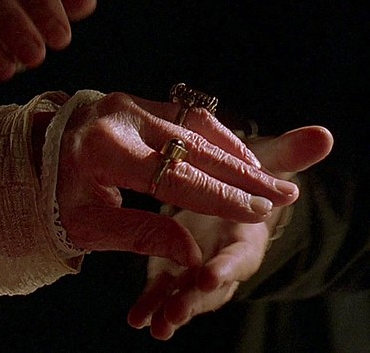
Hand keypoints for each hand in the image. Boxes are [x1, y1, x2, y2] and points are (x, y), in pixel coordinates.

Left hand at [56, 92, 302, 267]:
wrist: (30, 153)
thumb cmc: (55, 195)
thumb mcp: (87, 225)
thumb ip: (139, 236)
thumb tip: (191, 254)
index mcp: (102, 150)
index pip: (174, 177)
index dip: (220, 197)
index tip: (258, 210)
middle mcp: (118, 118)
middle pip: (194, 147)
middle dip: (243, 173)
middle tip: (284, 194)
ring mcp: (127, 102)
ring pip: (196, 126)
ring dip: (236, 152)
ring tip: (268, 178)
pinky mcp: (135, 99)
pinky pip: (186, 114)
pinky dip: (216, 136)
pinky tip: (239, 155)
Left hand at [126, 125, 333, 338]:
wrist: (218, 185)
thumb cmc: (241, 175)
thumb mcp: (258, 163)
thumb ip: (286, 155)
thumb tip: (324, 136)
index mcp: (247, 236)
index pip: (240, 253)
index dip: (228, 264)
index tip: (209, 276)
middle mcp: (222, 255)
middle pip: (211, 282)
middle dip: (196, 296)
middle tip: (177, 311)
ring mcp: (195, 262)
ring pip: (184, 288)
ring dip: (170, 305)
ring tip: (157, 324)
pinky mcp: (171, 265)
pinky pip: (160, 287)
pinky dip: (150, 303)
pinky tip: (137, 319)